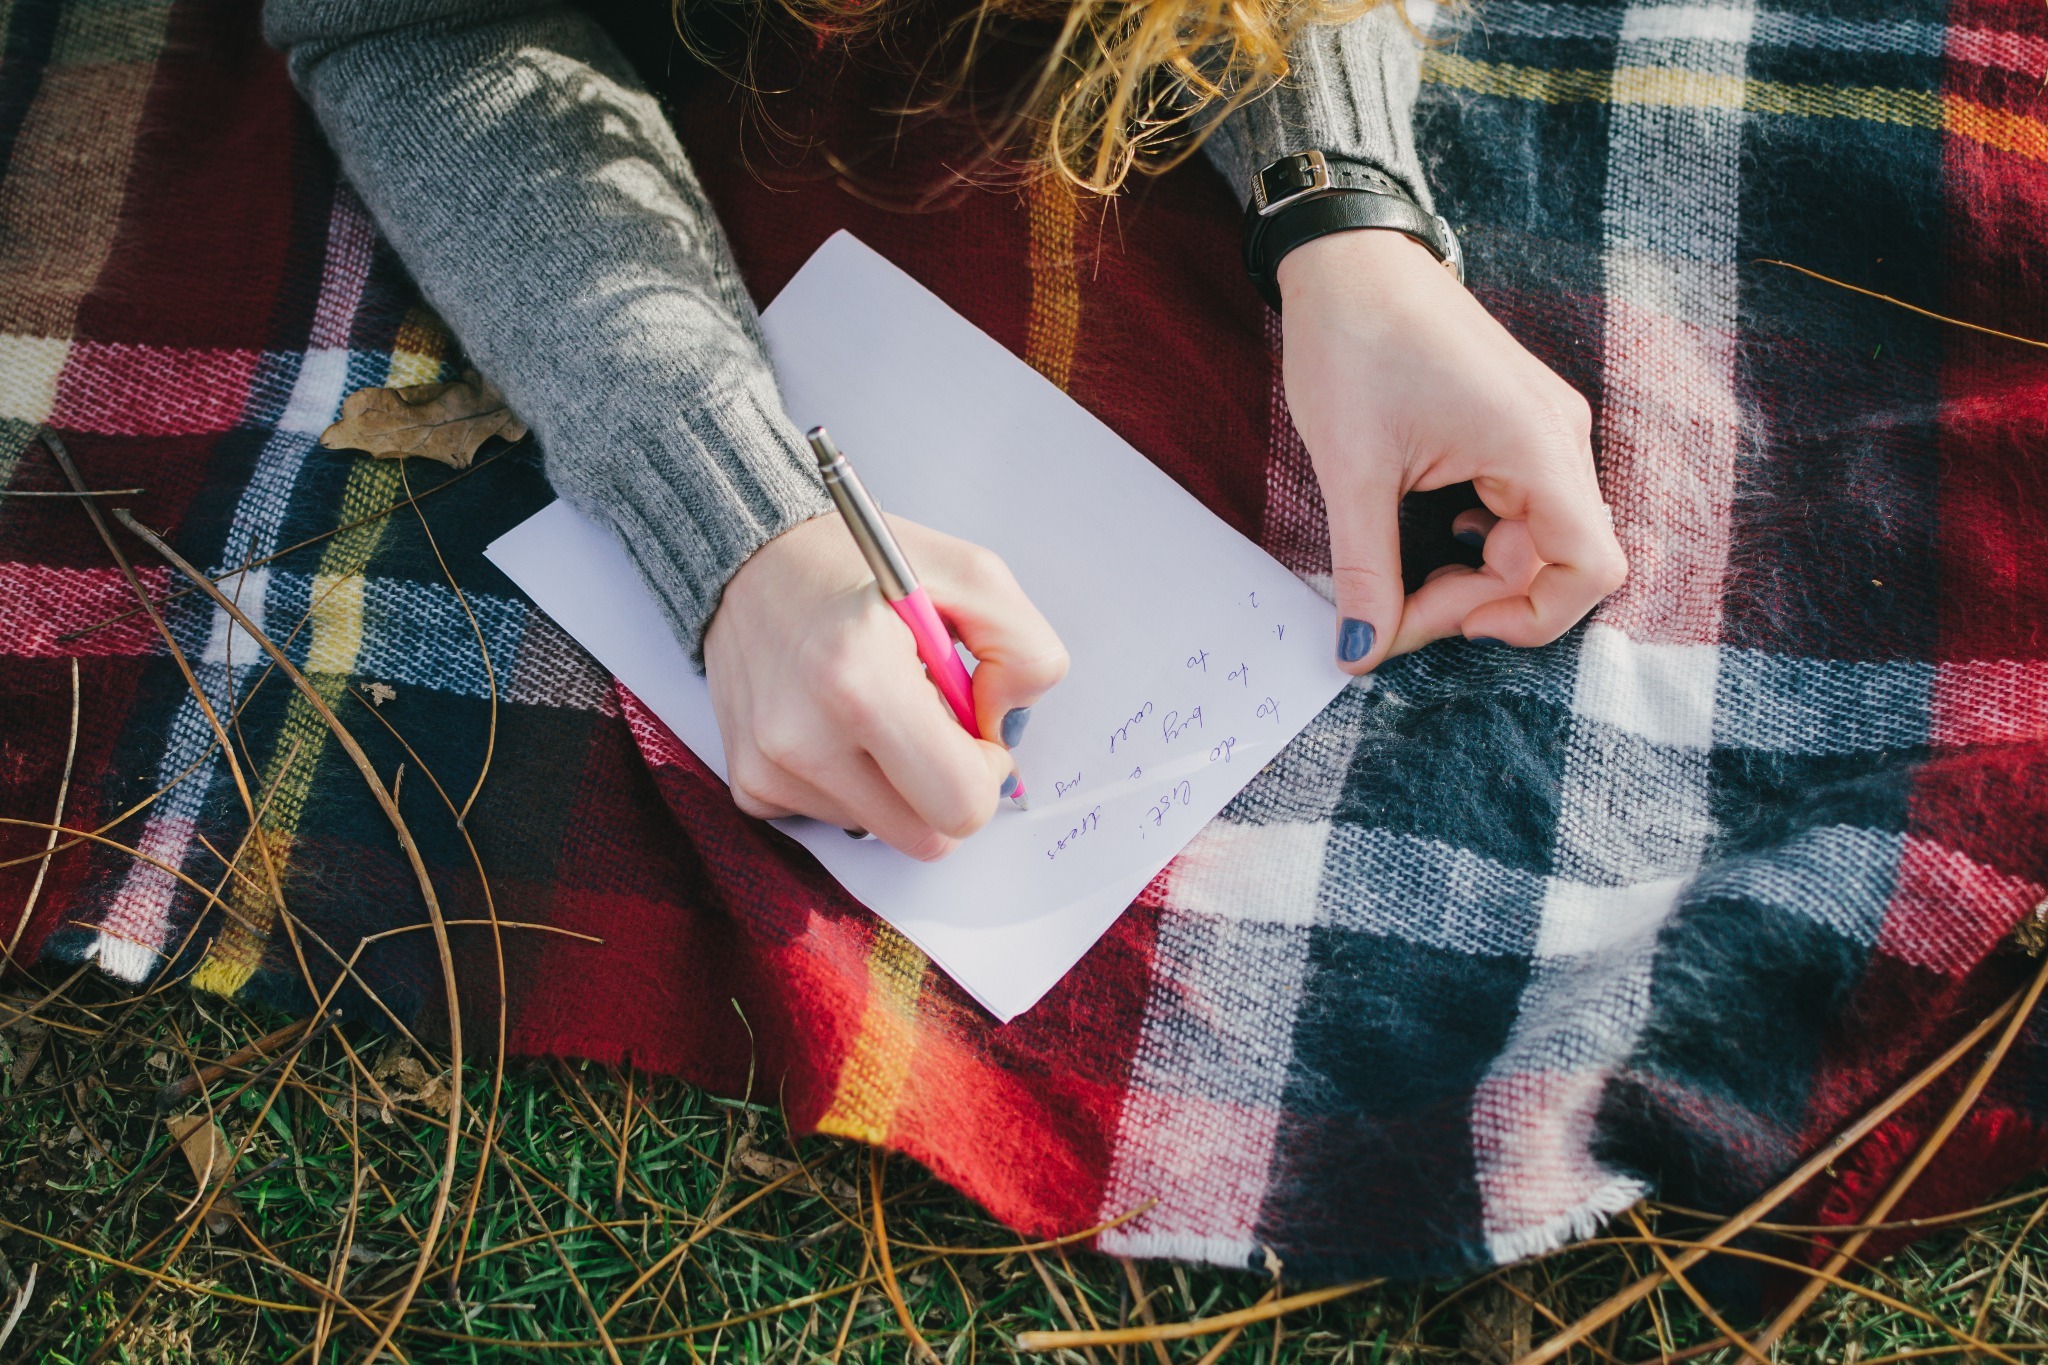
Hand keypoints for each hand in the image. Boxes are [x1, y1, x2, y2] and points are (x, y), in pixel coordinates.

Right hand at [704, 515, 1068, 859]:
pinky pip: (836, 818)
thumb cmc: (861, 566)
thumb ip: (1026, 651)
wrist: (751, 557)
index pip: (961, 804)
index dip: (988, 771)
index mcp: (860, 679)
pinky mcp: (750, 785)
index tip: (974, 727)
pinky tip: (838, 721)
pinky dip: (854, 780)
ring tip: (876, 705)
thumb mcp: (972, 575)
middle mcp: (803, 735)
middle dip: (949, 787)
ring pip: (884, 830)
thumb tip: (1008, 727)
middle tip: (936, 722)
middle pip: (927, 839)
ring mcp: (768, 768)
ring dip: (899, 780)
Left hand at [1276, 229, 1626, 670]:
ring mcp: (1540, 430)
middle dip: (1478, 602)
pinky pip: (1517, 508)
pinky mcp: (1514, 426)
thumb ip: (1366, 571)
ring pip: (1534, 540)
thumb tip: (1360, 654)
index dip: (1532, 619)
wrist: (1346, 257)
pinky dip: (1474, 541)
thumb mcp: (1351, 470)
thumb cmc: (1353, 342)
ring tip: (1399, 578)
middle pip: (1556, 562)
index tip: (1452, 624)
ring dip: (1473, 575)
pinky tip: (1425, 535)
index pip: (1593, 568)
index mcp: (1538, 444)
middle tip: (1393, 614)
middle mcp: (1558, 437)